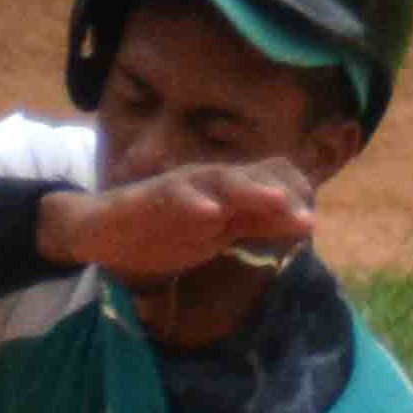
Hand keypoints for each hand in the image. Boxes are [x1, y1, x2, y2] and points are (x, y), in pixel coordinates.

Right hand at [41, 161, 318, 284]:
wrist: (101, 231)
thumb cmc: (163, 230)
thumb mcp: (219, 234)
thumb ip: (256, 225)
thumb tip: (305, 222)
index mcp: (227, 193)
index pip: (269, 182)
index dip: (293, 197)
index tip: (312, 220)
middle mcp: (207, 184)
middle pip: (251, 179)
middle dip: (280, 195)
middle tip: (307, 217)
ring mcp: (179, 188)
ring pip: (219, 181)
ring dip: (249, 190)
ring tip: (277, 202)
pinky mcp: (148, 198)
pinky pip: (173, 196)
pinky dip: (194, 203)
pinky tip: (211, 213)